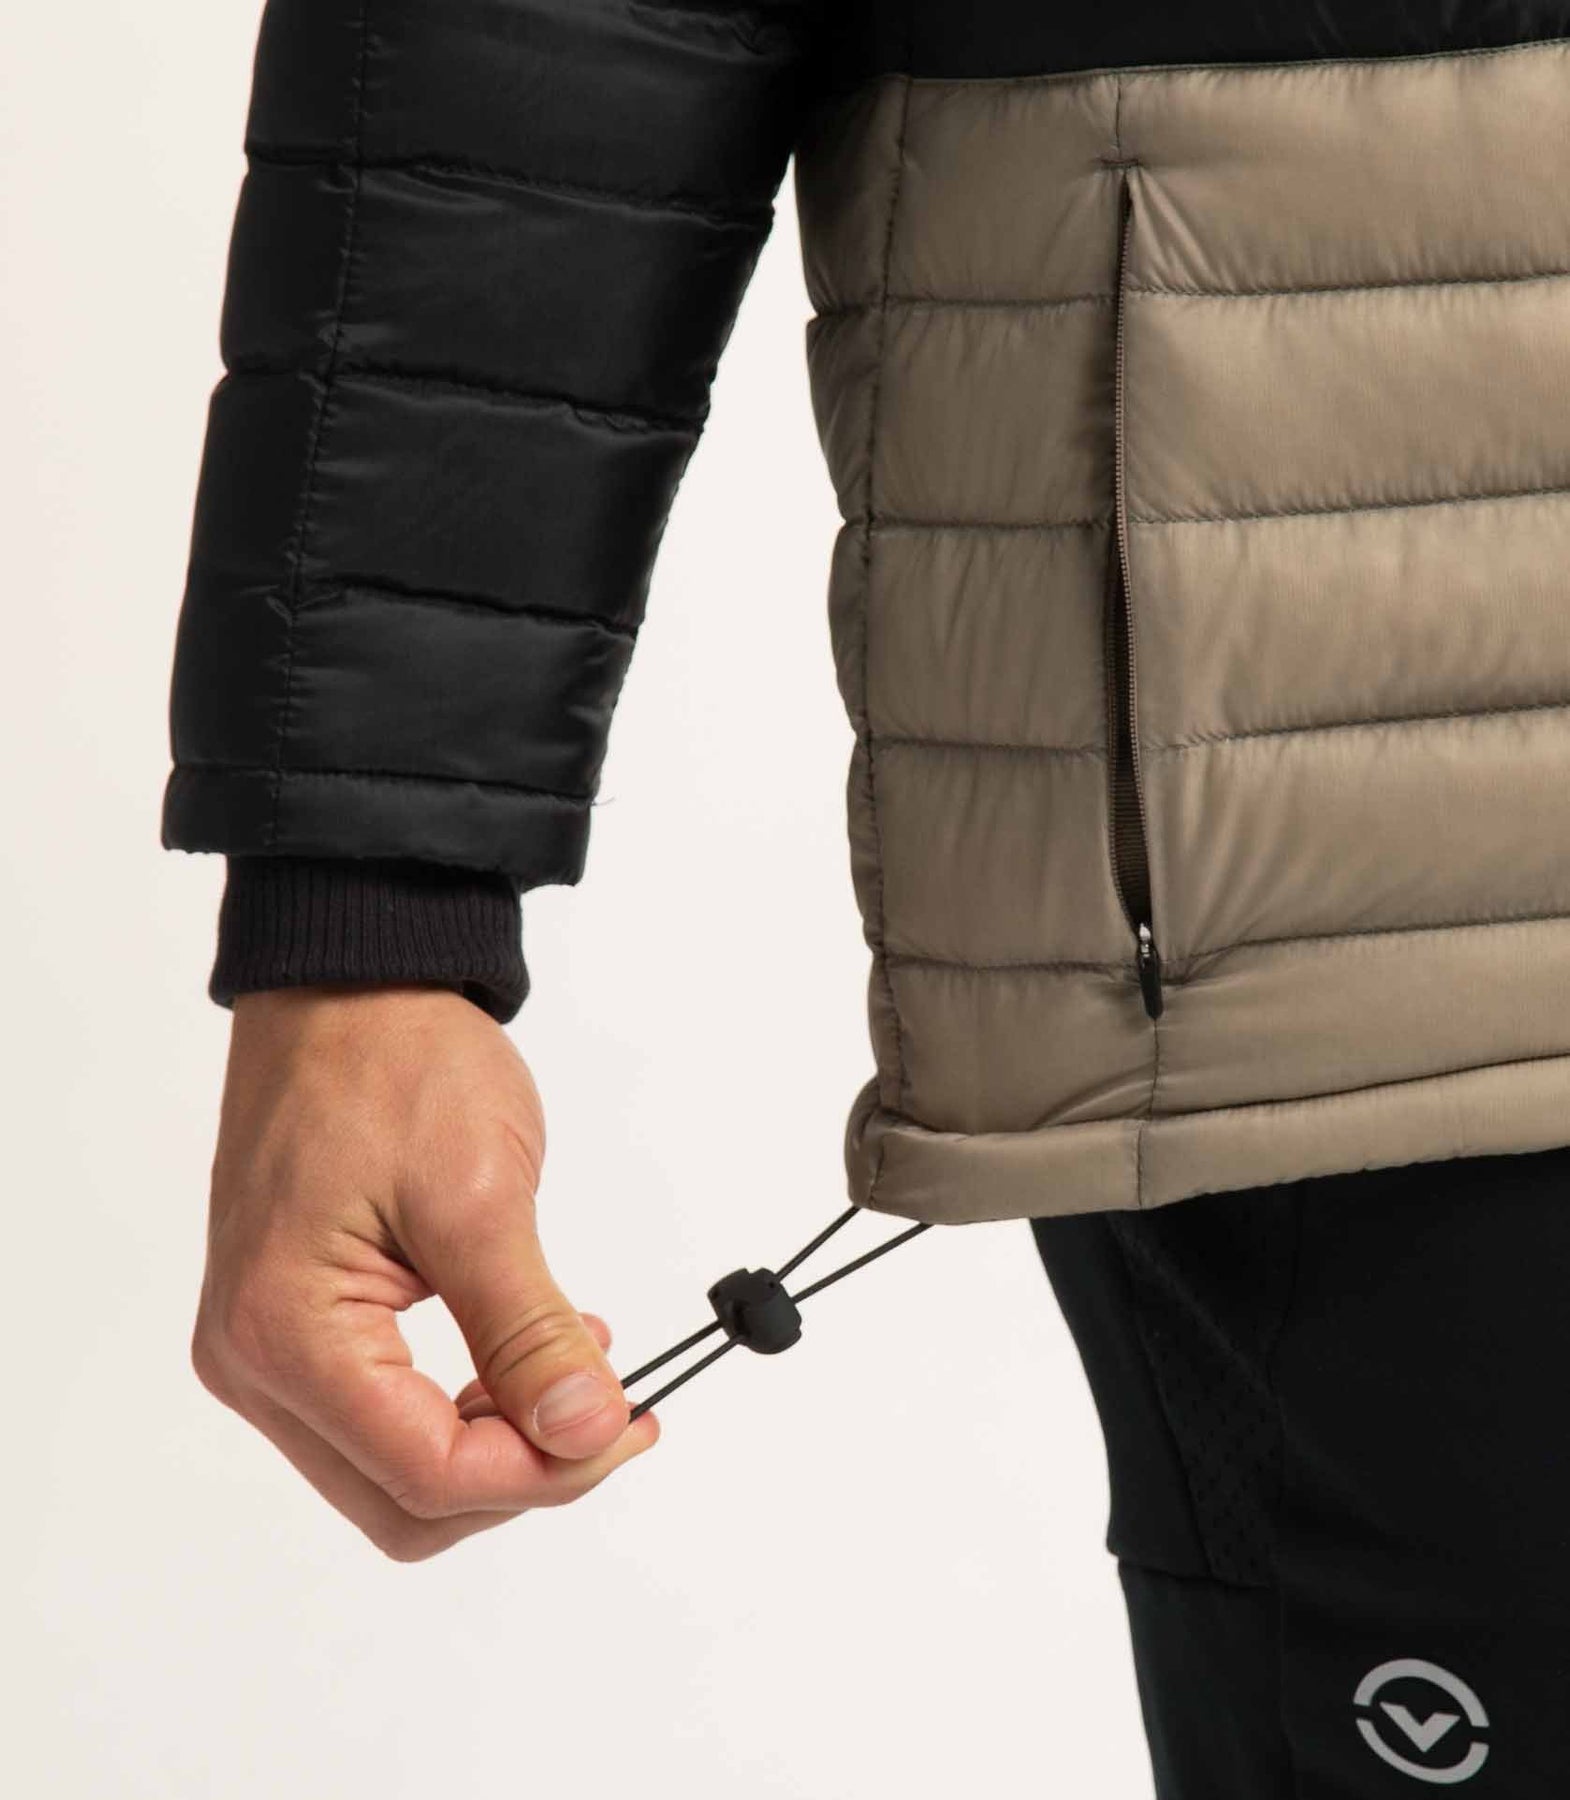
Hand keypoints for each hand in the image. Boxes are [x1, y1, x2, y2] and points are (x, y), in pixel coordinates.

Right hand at [190, 986, 656, 1559]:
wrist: (349, 986)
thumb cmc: (397, 1064)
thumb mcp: (479, 1198)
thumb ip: (527, 1332)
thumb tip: (585, 1431)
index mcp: (285, 1334)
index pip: (425, 1474)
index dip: (541, 1471)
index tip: (627, 1424)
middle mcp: (253, 1362)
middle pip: (401, 1499)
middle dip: (519, 1473)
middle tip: (611, 1410)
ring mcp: (263, 1349)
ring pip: (390, 1471)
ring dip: (494, 1444)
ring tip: (576, 1367)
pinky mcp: (290, 1326)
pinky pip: (377, 1415)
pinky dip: (460, 1408)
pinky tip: (523, 1353)